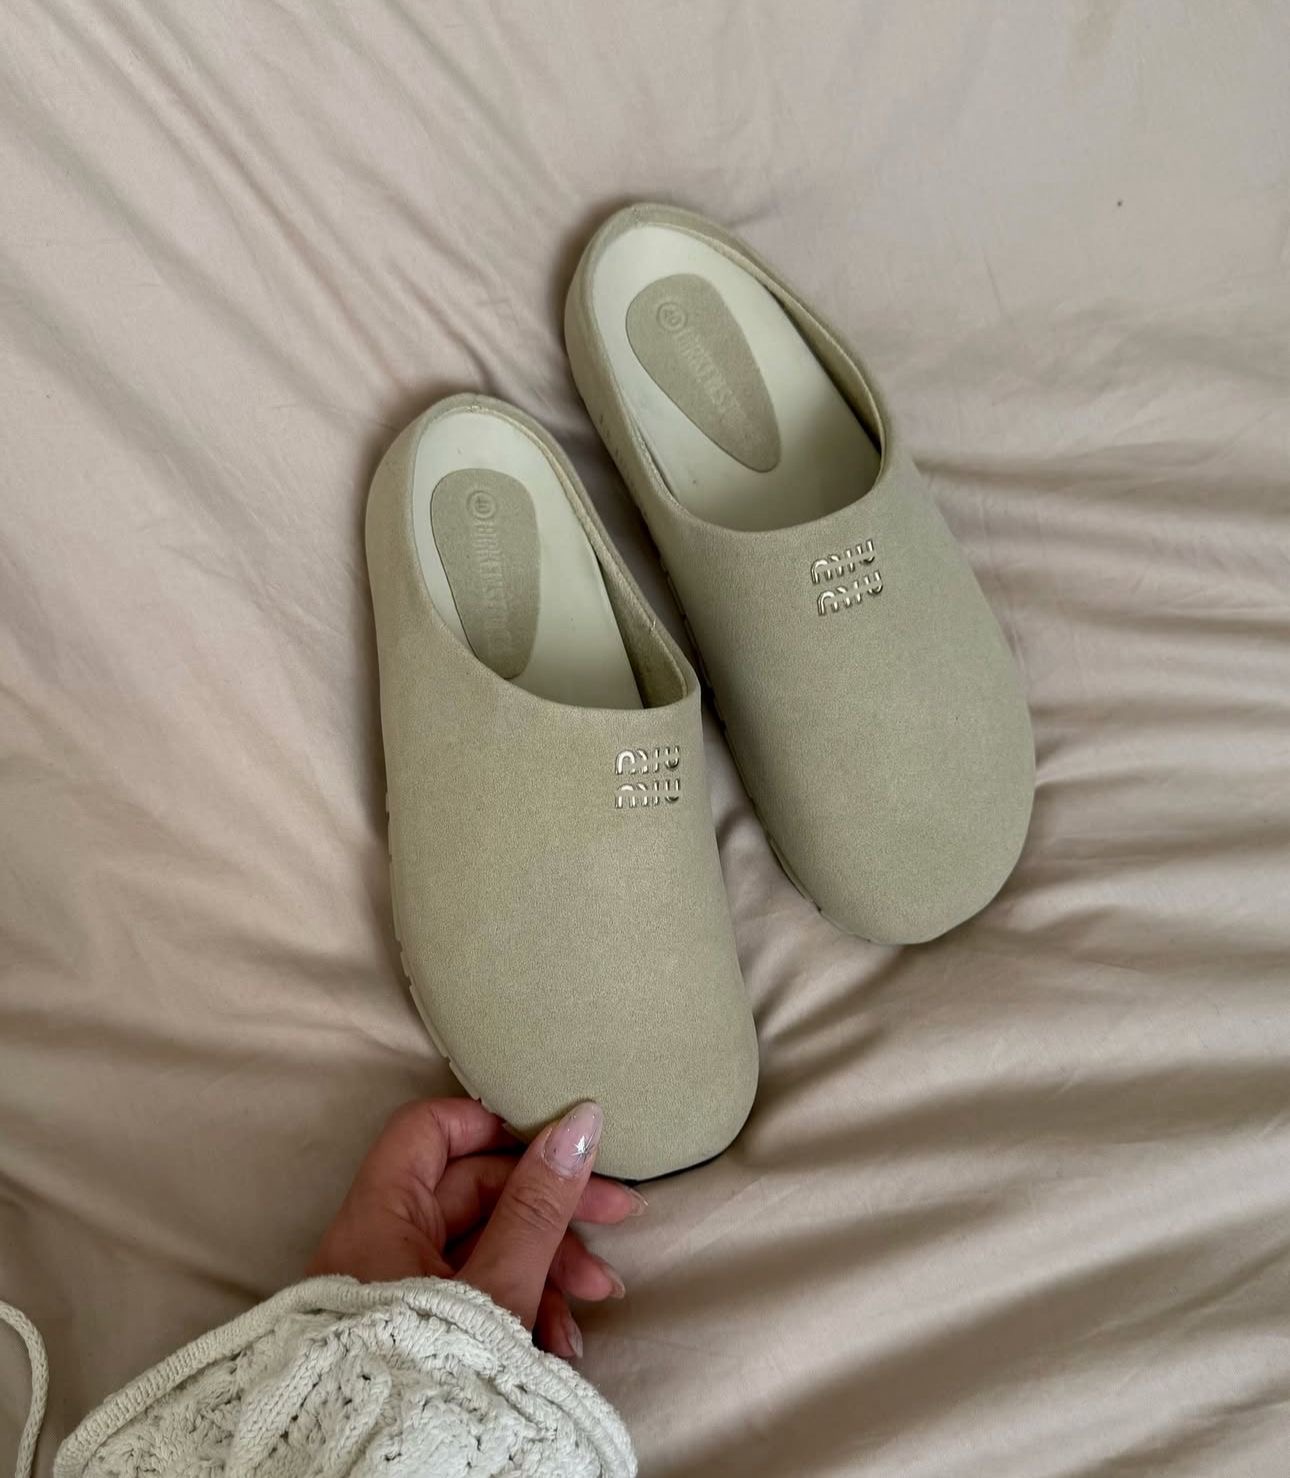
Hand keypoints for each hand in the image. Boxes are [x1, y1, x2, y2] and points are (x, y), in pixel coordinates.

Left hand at [307, 1097, 641, 1358]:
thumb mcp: (500, 1287)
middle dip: (552, 1210)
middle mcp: (379, 1244)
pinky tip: (560, 1343)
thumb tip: (579, 1121)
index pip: (430, 1130)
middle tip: (620, 1217)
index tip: (559, 1142)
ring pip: (484, 1246)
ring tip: (596, 1301)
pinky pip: (474, 1293)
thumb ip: (540, 1204)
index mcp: (379, 1217)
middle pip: (473, 1191)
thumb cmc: (438, 1372)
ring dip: (549, 1266)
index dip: (495, 1125)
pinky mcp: (419, 1330)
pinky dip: (523, 1305)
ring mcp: (398, 1291)